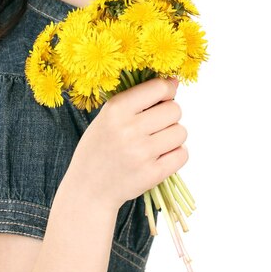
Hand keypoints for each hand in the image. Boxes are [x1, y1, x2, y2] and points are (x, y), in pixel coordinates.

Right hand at [65, 78, 187, 211]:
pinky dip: (176, 153)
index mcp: (116, 109)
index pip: (158, 88)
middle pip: (174, 110)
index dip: (168, 89)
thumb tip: (174, 82)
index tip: (165, 95)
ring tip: (157, 141)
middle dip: (170, 114)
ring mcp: (141, 153)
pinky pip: (182, 154)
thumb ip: (137, 98)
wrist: (88, 189)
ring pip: (181, 132)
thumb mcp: (107, 116)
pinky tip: (161, 155)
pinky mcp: (152, 174)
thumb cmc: (100, 147)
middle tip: (157, 123)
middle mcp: (129, 129)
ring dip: (173, 135)